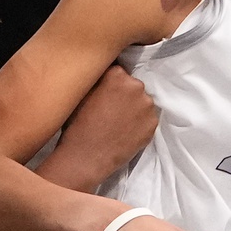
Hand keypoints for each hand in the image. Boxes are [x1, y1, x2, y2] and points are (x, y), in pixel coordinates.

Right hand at [56, 66, 157, 182]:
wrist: (86, 157)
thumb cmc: (77, 124)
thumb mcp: (81, 93)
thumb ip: (97, 79)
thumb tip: (104, 73)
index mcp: (117, 75)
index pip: (118, 73)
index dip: (111, 84)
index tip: (105, 95)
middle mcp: (136, 86)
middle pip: (133, 86)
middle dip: (125, 95)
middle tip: (112, 110)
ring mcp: (147, 106)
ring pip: (142, 102)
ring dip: (134, 109)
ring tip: (119, 123)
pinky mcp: (153, 124)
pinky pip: (147, 119)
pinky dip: (140, 123)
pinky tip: (126, 132)